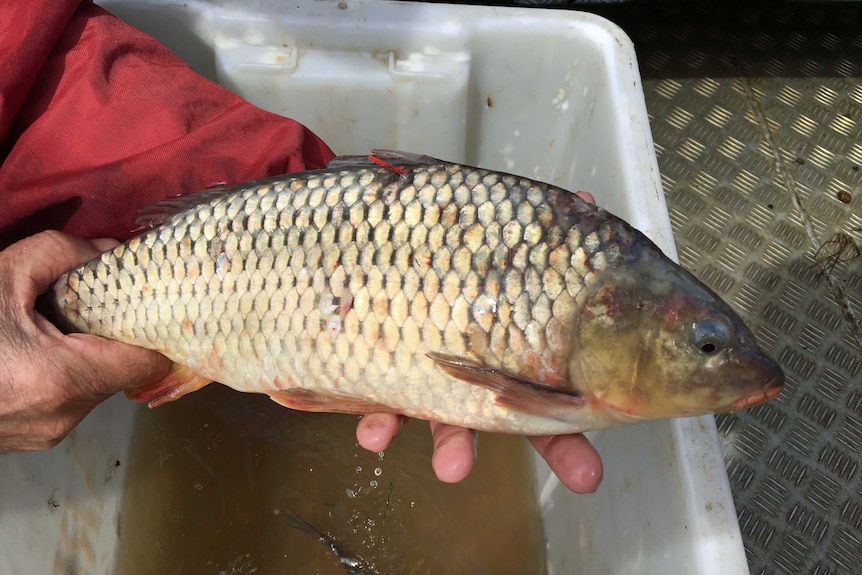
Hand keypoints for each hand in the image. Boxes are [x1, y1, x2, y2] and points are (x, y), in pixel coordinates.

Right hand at [0, 231, 170, 452]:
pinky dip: (63, 373)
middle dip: (113, 335)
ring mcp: (43, 435)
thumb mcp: (1, 276)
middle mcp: (60, 418)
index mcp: (60, 380)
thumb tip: (109, 251)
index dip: (154, 330)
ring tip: (55, 325)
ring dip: (87, 354)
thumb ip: (64, 254)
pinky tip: (34, 349)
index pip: (148, 363)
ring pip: (95, 388)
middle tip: (95, 304)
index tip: (148, 304)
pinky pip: (67, 401)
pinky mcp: (28, 439)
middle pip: (122, 373)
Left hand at [356, 191, 602, 493]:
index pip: (546, 402)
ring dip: (445, 447)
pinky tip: (374, 434)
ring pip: (436, 423)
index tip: (586, 477)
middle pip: (494, 424)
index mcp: (507, 351)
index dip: (568, 444)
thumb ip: (544, 231)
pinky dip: (376, 423)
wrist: (366, 241)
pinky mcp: (375, 375)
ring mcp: (422, 375)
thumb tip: (587, 204)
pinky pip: (376, 407)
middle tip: (506, 486)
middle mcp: (468, 371)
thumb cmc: (450, 246)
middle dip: (530, 456)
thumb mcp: (506, 234)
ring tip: (452, 467)